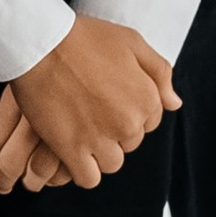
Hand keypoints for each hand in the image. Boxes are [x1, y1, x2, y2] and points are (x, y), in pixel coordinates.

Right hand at [0, 16, 179, 193]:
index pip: (149, 121)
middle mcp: (129, 123)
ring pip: (112, 163)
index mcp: (147, 98)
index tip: (108, 98)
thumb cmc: (84, 38)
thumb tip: (175, 103)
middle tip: (90, 108)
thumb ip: (159, 72)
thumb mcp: (131, 42)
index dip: (129, 110)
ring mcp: (101, 139)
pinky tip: (72, 152)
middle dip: (114, 130)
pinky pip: (88, 178)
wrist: (40, 44)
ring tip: (80, 128)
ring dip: (99, 152)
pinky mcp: (72, 150)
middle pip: (130, 142)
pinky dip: (82, 170)